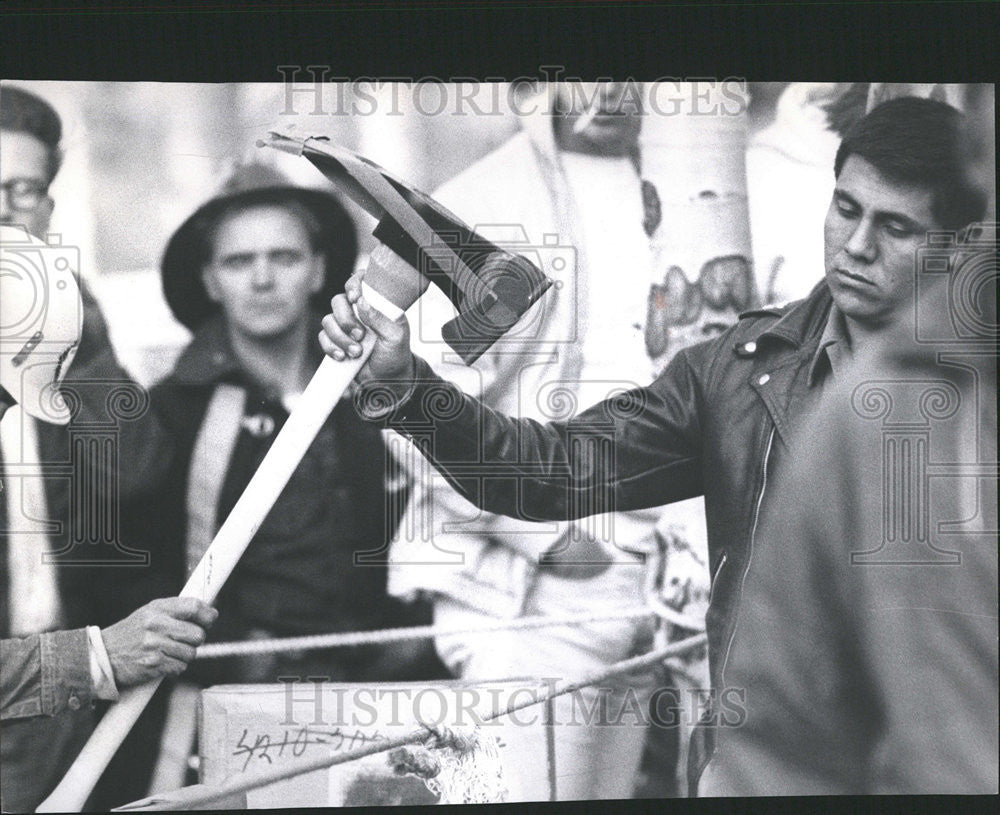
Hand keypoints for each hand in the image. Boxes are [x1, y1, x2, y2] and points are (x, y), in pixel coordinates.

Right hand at [100, 597, 217, 686]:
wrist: (103, 656)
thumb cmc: (130, 634)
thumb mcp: (149, 613)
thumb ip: (175, 610)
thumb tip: (207, 610)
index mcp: (158, 609)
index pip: (194, 607)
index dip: (208, 614)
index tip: (211, 618)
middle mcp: (157, 625)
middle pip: (198, 634)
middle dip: (196, 639)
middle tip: (186, 640)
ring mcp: (155, 646)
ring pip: (191, 653)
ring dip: (184, 655)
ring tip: (169, 652)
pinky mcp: (154, 664)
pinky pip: (180, 667)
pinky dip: (175, 667)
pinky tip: (163, 662)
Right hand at [319, 270, 414, 388]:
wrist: (385, 380)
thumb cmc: (395, 354)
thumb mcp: (395, 337)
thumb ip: (381, 319)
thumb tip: (362, 303)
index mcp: (374, 304)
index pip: (359, 282)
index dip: (353, 285)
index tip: (355, 298)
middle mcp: (357, 311)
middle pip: (338, 301)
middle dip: (345, 319)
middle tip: (360, 335)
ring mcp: (344, 326)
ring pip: (328, 320)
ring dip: (340, 337)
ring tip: (357, 352)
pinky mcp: (335, 341)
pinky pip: (323, 337)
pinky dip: (330, 347)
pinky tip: (343, 357)